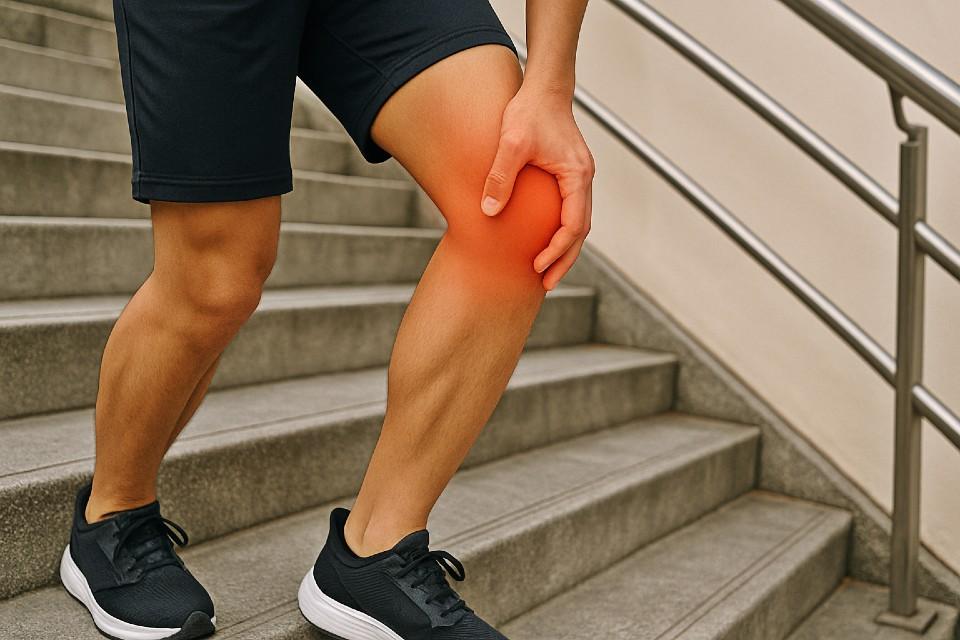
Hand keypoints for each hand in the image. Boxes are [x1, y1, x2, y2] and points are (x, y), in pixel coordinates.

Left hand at [481, 85, 594, 290]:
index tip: (538, 265)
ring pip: (578, 222)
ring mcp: (578, 177)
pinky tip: (543, 242)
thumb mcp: (510, 144)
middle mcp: (582, 179)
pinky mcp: (568, 175)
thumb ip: (500, 177)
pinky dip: (560, 231)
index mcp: (576, 176)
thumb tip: (488, 211)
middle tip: (547, 284)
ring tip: (546, 271)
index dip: (558, 250)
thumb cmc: (529, 111)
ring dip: (564, 248)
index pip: (574, 224)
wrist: (543, 87)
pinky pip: (570, 211)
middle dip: (564, 259)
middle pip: (581, 230)